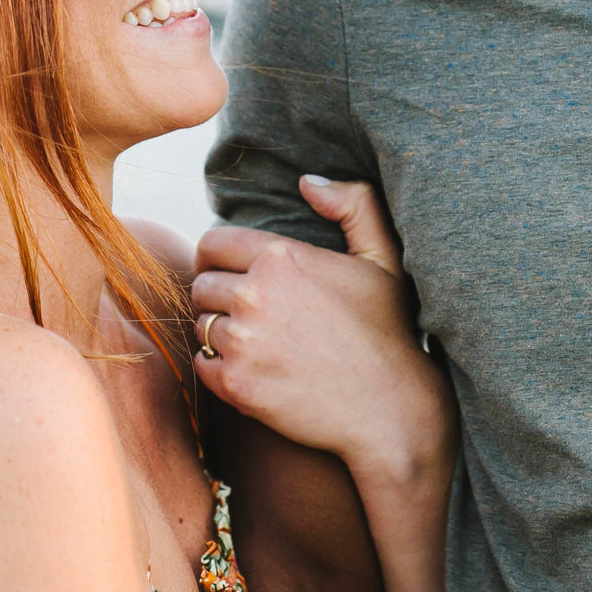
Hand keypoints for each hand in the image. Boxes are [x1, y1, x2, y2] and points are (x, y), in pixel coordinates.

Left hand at [192, 177, 448, 478]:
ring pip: (201, 326)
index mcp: (281, 256)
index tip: (230, 274)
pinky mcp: (235, 385)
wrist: (391, 410)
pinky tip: (253, 370)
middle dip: (220, 297)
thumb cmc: (389, 332)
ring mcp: (242, 342)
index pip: (212, 243)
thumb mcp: (383, 258)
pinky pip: (201, 365)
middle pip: (201, 285)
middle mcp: (254, 294)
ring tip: (255, 344)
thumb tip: (307, 180)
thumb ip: (353, 205)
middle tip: (249, 315)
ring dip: (220, 333)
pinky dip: (218, 368)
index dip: (218, 258)